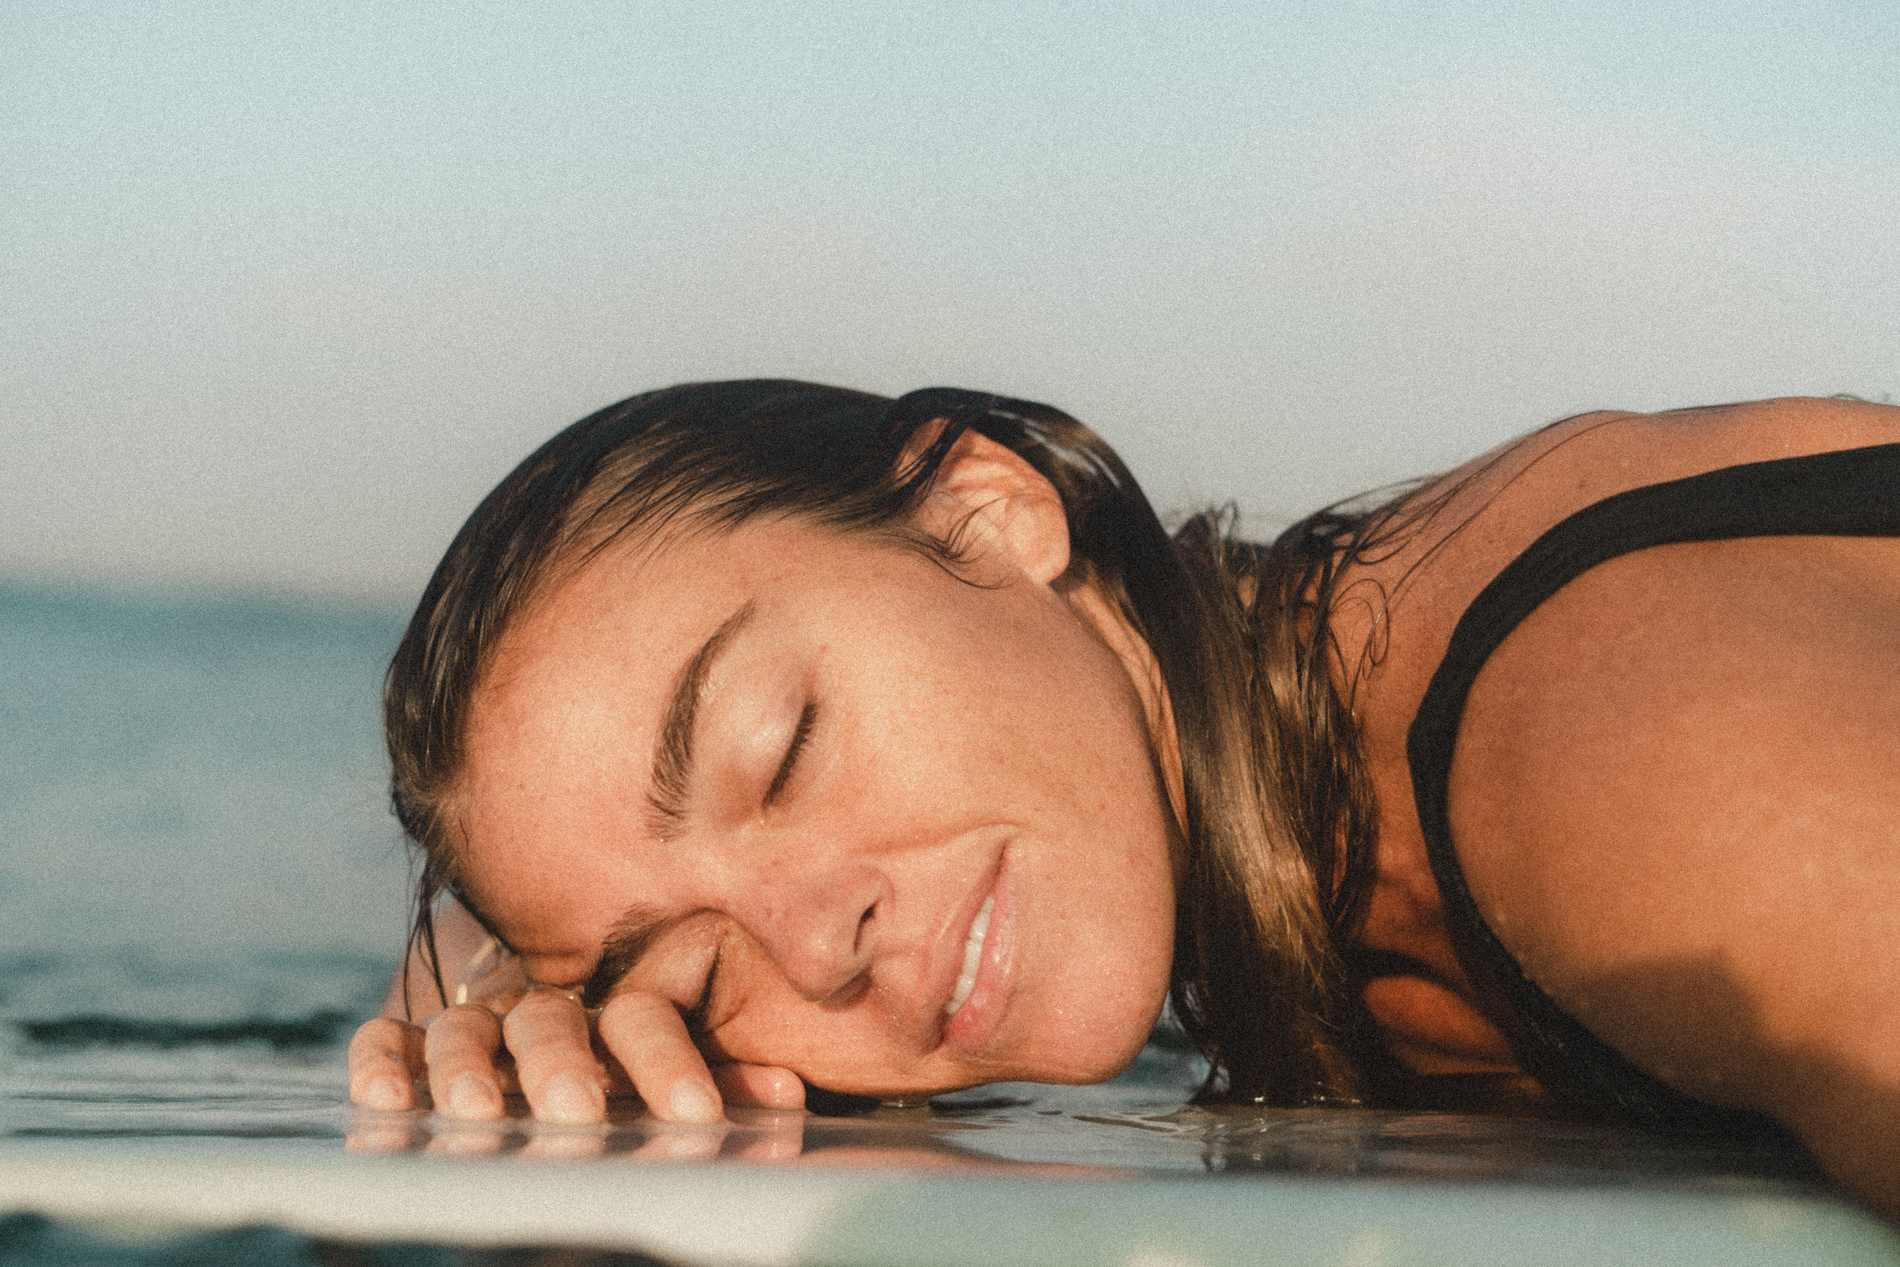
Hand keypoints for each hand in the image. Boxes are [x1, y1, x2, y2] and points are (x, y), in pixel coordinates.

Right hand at [347, 987, 804, 1124]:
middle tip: (576, 1116)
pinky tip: (384, 1097)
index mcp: (619, 1013)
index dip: (670, 1066)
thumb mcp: (675, 1076)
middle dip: (562, 1069)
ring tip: (474, 1111)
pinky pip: (388, 1034)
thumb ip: (723, 1081)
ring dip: (467, 1067)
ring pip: (467, 1028)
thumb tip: (786, 1102)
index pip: (644, 1020)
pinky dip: (381, 1058)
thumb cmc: (630, 1063)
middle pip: (551, 1022)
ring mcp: (477, 1018)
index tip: (695, 1121)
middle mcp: (547, 1011)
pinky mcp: (410, 1030)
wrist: (534, 989)